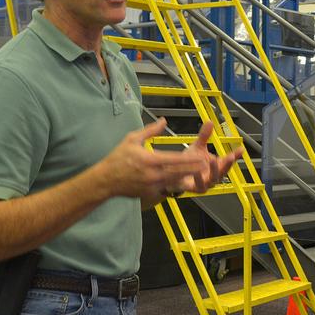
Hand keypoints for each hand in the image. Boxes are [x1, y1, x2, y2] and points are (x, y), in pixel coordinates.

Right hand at [99, 118, 213, 199]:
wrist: (106, 180)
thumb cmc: (118, 157)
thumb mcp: (132, 139)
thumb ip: (151, 130)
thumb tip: (164, 120)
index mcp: (150, 160)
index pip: (175, 160)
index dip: (190, 160)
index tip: (202, 158)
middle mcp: (153, 175)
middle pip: (179, 173)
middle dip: (194, 170)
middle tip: (208, 166)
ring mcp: (151, 186)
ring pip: (175, 182)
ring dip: (188, 178)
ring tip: (201, 174)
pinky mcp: (149, 193)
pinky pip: (166, 189)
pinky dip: (176, 186)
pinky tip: (185, 182)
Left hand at [170, 121, 242, 194]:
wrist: (175, 175)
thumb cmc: (189, 163)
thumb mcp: (198, 147)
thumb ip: (204, 136)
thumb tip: (210, 122)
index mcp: (216, 166)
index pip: (228, 160)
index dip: (236, 155)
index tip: (241, 150)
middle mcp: (213, 175)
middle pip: (224, 170)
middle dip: (228, 164)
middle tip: (231, 157)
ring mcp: (207, 183)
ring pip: (214, 178)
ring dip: (215, 170)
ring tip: (213, 160)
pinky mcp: (197, 188)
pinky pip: (200, 185)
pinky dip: (199, 179)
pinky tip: (197, 172)